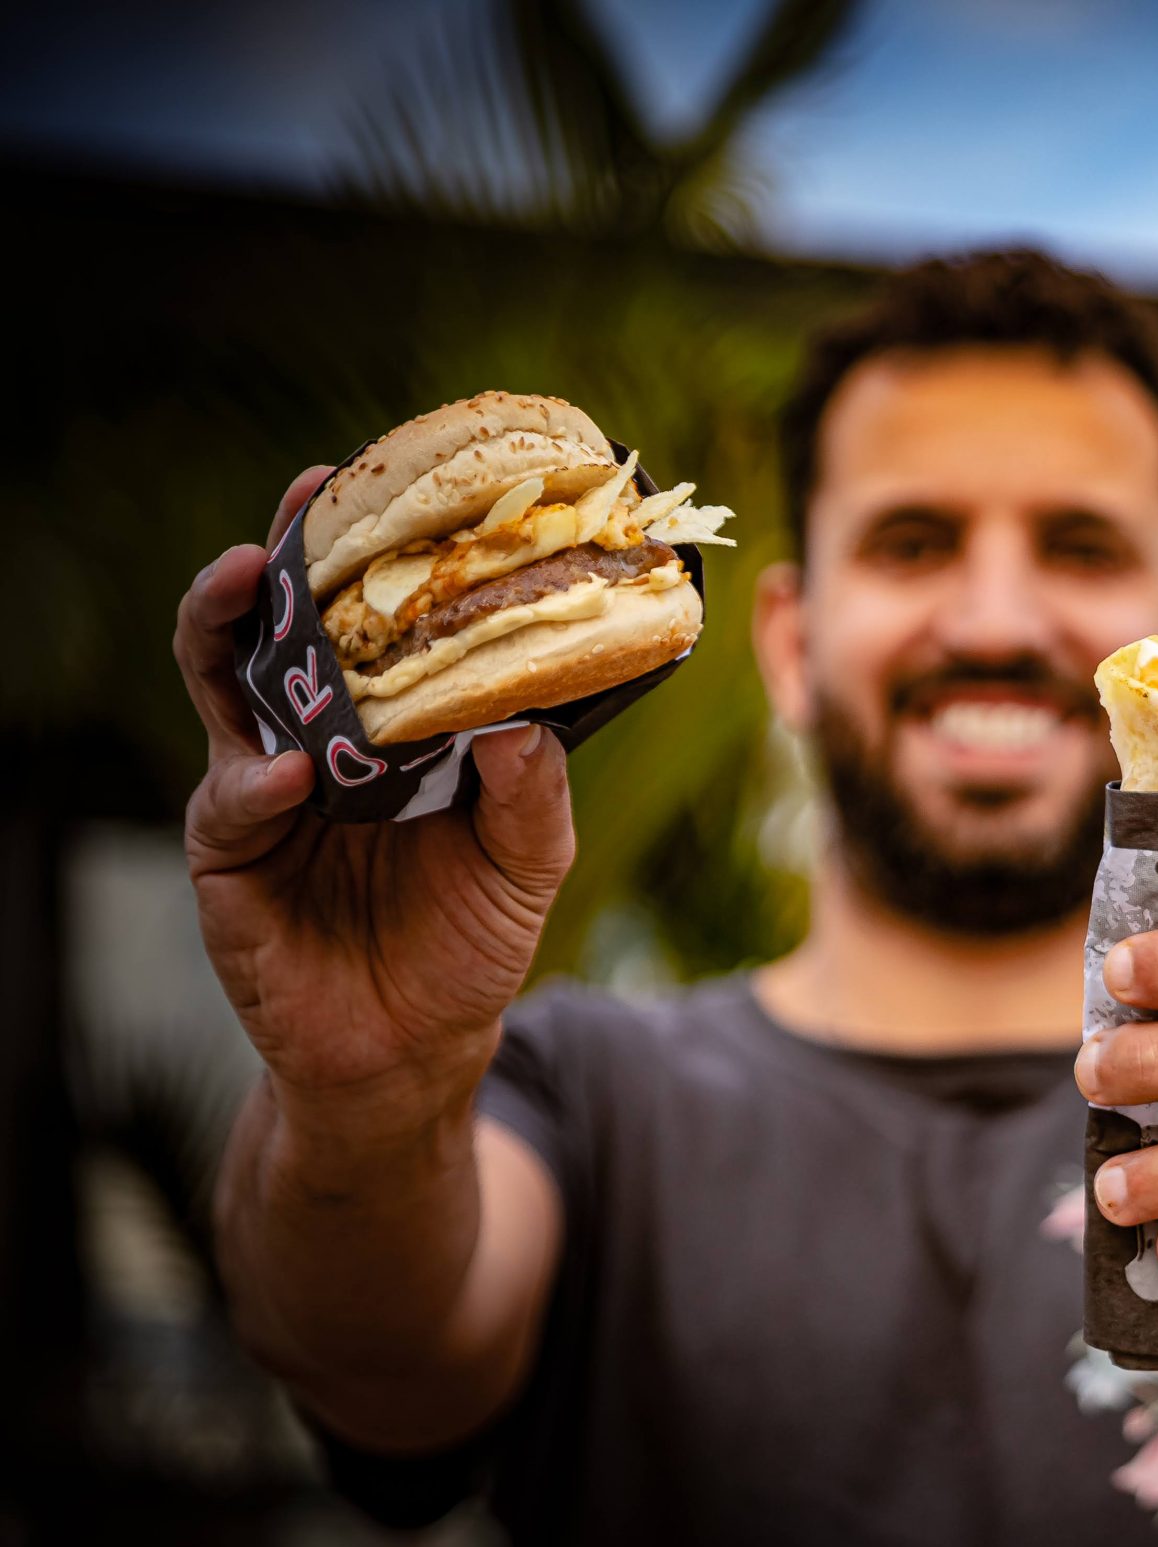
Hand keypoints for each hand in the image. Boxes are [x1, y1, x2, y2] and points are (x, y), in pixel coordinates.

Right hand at [179, 468, 575, 1130]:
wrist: (416, 1052)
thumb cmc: (467, 942)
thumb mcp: (529, 859)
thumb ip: (535, 789)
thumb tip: (525, 716)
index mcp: (385, 727)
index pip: (365, 624)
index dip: (362, 558)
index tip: (377, 484)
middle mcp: (313, 743)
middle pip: (275, 631)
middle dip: (278, 562)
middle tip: (297, 510)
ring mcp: (262, 796)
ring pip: (222, 691)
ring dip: (230, 631)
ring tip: (254, 583)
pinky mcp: (230, 862)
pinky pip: (230, 807)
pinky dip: (258, 785)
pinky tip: (291, 776)